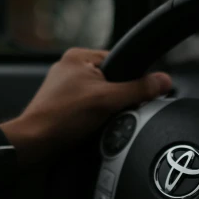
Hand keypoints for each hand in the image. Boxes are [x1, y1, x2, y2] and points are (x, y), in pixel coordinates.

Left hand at [0, 47, 171, 165]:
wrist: (34, 143)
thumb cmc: (61, 118)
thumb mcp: (108, 100)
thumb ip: (138, 89)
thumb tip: (163, 81)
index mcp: (79, 56)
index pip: (120, 61)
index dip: (131, 80)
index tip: (132, 97)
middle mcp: (70, 67)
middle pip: (112, 81)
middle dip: (116, 99)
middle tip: (110, 112)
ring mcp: (64, 87)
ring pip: (100, 96)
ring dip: (104, 110)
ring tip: (95, 121)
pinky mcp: (62, 105)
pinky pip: (88, 108)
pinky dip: (93, 118)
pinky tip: (88, 127)